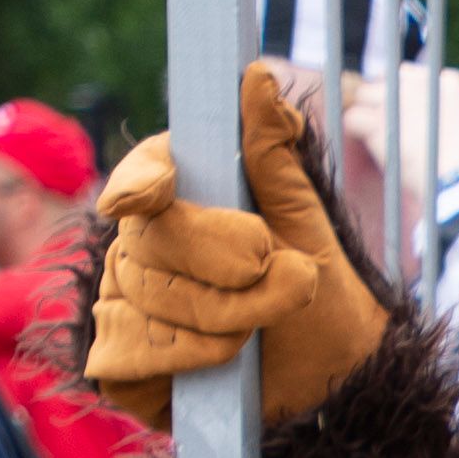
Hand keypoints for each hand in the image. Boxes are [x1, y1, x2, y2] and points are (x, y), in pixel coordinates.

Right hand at [87, 67, 387, 431]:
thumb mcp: (305, 221)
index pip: (140, 176)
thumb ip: (275, 153)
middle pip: (146, 246)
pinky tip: (223, 363)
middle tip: (284, 276)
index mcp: (178, 203)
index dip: (142, 179)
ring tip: (261, 329)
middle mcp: (138, 249)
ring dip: (216, 321)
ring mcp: (124, 306)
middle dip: (224, 271)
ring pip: (137, 304)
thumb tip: (257, 78)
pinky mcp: (123, 367)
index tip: (160, 191)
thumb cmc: (322, 292)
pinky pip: (122, 358)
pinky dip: (179, 362)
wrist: (336, 379)